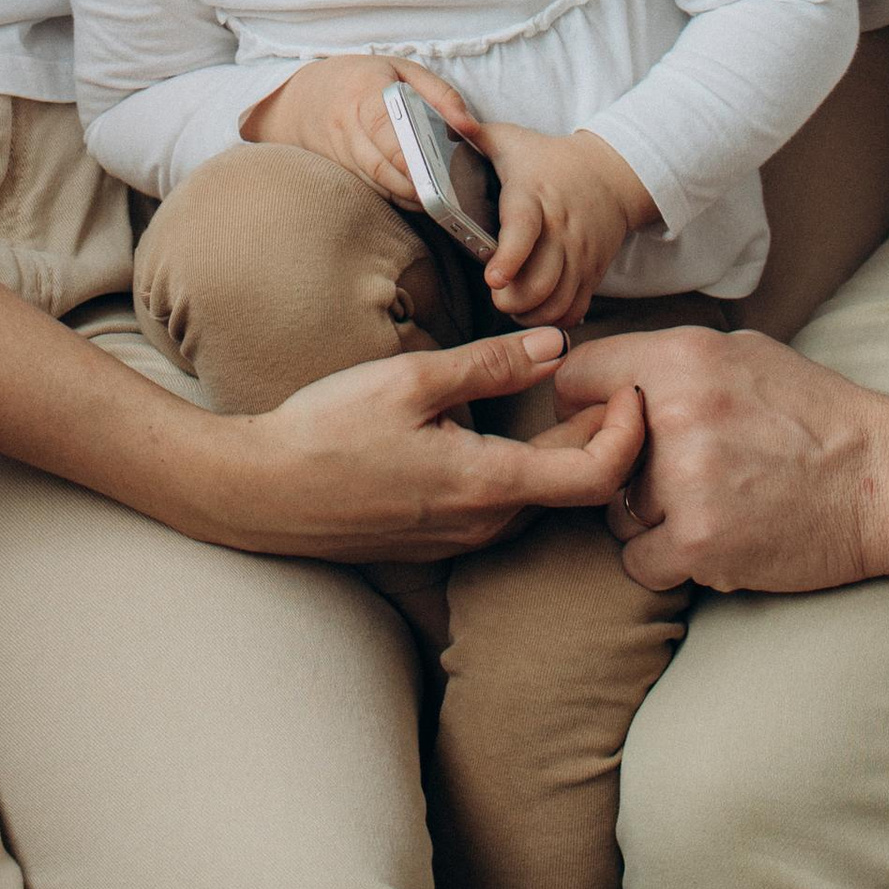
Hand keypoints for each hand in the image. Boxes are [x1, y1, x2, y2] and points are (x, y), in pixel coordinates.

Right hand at [220, 327, 647, 562]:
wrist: (258, 494)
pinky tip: (503, 432)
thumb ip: (491, 365)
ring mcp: (459, 540)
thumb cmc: (328, 431)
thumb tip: (556, 348)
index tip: (629, 388)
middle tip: (608, 382)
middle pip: (573, 489)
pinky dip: (524, 471)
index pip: (597, 476)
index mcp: (488, 485)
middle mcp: (484, 525)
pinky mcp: (435, 541)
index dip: (629, 432)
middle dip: (603, 437)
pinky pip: (501, 508)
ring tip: (564, 401)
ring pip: (537, 499)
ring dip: (563, 455)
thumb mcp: (412, 382)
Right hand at [241, 53, 482, 202]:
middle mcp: (346, 125)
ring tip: (437, 202)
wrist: (303, 97)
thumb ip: (440, 93)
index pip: (382, 126)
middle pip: (379, 163)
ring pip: (373, 182)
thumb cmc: (363, 79)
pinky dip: (393, 198)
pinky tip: (418, 201)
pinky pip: (367, 188)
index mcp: (365, 92)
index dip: (404, 152)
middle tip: (443, 195)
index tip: (428, 171)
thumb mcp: (402, 70)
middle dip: (411, 183)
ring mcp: (339, 152)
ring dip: (405, 196)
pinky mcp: (339, 171)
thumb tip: (469, 125)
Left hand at [477, 124, 657, 325]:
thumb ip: (472, 134)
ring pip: (557, 302)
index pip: (524, 230)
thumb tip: (443, 122)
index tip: (493, 277)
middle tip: (497, 295)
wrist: (611, 175)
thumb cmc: (547, 160)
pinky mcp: (592, 273)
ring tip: (512, 304)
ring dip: (530, 314)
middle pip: (540, 282)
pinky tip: (536, 309)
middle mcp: (561, 230)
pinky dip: (553, 319)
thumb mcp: (510, 140)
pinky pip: (575, 310)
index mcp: (534, 196)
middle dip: (512, 300)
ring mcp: (580, 255)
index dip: (509, 258)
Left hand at [556, 325, 885, 593]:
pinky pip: (638, 562)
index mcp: (683, 358)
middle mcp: (675, 415)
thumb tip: (606, 379)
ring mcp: (685, 483)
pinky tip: (712, 538)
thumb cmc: (815, 415)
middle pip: (592, 455)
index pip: (575, 379)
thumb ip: (670, 361)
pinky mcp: (699, 543)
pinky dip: (668, 560)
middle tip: (671, 473)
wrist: (882, 480)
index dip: (587, 406)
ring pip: (615, 513)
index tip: (609, 425)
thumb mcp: (743, 354)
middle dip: (621, 468)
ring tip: (709, 503)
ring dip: (648, 518)